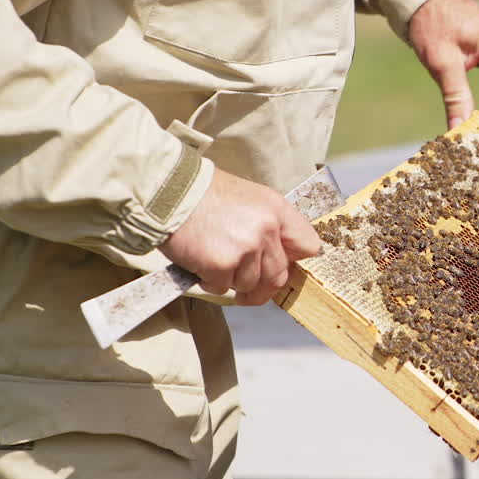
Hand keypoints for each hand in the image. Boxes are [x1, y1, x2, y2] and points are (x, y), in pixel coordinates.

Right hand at [160, 169, 322, 305]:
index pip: (309, 246)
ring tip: (214, 259)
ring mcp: (246, 248)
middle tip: (245, 285)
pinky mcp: (222, 264)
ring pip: (249, 285)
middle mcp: (267, 229)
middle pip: (279, 275)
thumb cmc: (205, 193)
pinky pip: (221, 288)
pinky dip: (209, 281)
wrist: (169, 190)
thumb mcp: (250, 198)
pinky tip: (200, 261)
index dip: (294, 260)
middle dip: (261, 285)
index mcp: (277, 210)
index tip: (281, 265)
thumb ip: (268, 224)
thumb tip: (277, 254)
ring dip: (230, 280)